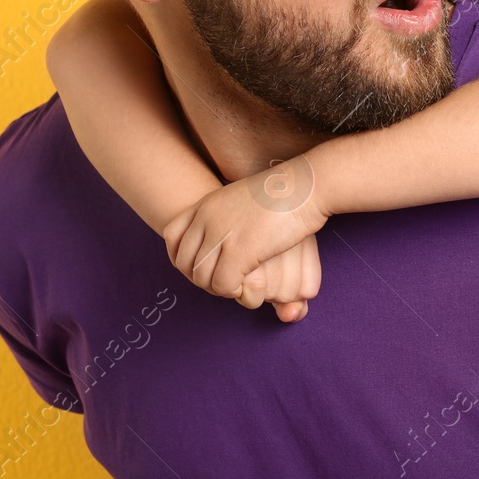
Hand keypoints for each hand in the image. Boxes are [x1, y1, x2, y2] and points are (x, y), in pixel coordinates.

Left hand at [162, 164, 326, 318]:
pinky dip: (233, 291)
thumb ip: (226, 214)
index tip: (197, 266)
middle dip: (201, 278)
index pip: (171, 235)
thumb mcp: (243, 198)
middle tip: (224, 280)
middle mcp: (207, 218)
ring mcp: (221, 235)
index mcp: (206, 204)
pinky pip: (222, 285)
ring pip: (202, 277)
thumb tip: (224, 233)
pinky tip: (248, 284)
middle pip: (185, 262)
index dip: (180, 257)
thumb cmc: (285, 194)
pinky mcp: (239, 252)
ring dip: (218, 287)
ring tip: (238, 283)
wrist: (307, 188)